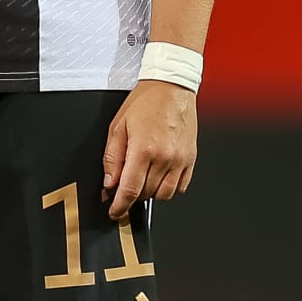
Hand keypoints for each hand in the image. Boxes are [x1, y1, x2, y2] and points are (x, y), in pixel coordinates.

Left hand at [101, 80, 196, 219]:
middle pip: (146, 194)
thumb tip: (110, 184)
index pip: (130, 189)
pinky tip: (158, 175)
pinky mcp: (191, 159)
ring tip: (141, 177)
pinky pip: (180, 187)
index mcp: (143, 149)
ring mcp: (180, 160)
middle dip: (131, 195)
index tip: (114, 212)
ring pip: (164, 194)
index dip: (120, 206)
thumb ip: (112, 158)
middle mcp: (164, 157)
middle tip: (123, 185)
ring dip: (150, 192)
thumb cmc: (144, 103)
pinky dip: (167, 187)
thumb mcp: (118, 126)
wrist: (171, 88)